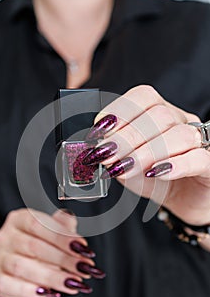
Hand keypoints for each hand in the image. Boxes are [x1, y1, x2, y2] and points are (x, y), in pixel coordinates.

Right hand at [0, 208, 104, 296]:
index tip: (83, 247)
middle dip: (63, 259)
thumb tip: (70, 219)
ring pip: (22, 267)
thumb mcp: (50, 229)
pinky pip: (10, 286)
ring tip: (74, 282)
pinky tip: (50, 293)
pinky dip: (30, 291)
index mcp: (19, 219)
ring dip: (52, 277)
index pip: (39, 224)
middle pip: (34, 247)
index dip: (62, 236)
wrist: (9, 259)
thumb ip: (62, 225)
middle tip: (84, 268)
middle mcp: (6, 237)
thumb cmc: (36, 241)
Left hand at [84, 85, 209, 224]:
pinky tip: (157, 172)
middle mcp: (182, 121)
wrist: (183, 200)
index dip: (119, 111)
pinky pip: (198, 158)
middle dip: (126, 137)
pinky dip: (175, 164)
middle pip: (158, 115)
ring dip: (146, 151)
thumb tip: (98, 150)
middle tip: (106, 156)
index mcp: (161, 113)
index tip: (99, 131)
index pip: (143, 97)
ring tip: (124, 168)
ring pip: (179, 134)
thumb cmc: (154, 178)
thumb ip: (114, 156)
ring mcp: (200, 142)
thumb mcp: (128, 164)